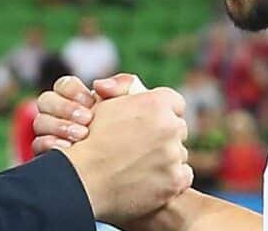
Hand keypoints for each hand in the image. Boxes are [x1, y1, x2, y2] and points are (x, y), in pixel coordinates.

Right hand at [32, 73, 139, 153]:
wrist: (136, 173)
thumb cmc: (137, 136)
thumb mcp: (138, 108)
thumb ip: (125, 87)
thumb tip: (99, 85)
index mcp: (80, 102)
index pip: (64, 85)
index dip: (73, 90)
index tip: (91, 102)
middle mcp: (62, 117)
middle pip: (46, 100)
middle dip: (65, 107)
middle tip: (87, 120)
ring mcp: (53, 137)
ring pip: (40, 122)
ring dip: (59, 125)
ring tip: (82, 136)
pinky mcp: (50, 158)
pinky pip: (37, 146)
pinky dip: (51, 145)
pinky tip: (69, 150)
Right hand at [59, 87, 191, 224]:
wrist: (82, 178)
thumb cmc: (89, 139)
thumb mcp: (104, 103)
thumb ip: (124, 88)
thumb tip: (136, 87)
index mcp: (156, 103)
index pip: (175, 103)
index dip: (164, 112)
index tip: (153, 122)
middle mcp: (170, 126)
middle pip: (179, 129)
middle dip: (165, 135)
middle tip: (144, 146)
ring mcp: (174, 155)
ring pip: (180, 153)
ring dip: (167, 158)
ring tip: (141, 165)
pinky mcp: (175, 180)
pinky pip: (184, 175)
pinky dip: (171, 179)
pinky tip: (151, 179)